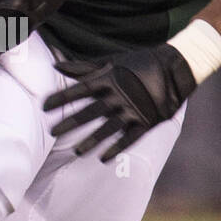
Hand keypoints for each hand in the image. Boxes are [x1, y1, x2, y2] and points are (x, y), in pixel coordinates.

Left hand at [42, 43, 196, 160]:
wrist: (176, 68)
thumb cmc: (139, 63)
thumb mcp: (111, 62)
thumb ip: (84, 68)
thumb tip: (57, 66)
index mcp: (108, 80)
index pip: (79, 90)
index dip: (61, 99)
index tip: (44, 108)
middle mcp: (118, 96)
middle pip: (89, 112)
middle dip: (70, 123)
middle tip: (51, 132)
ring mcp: (132, 110)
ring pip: (107, 129)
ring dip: (91, 140)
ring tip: (76, 152)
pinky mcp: (146, 122)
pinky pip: (129, 138)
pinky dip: (117, 148)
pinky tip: (103, 159)